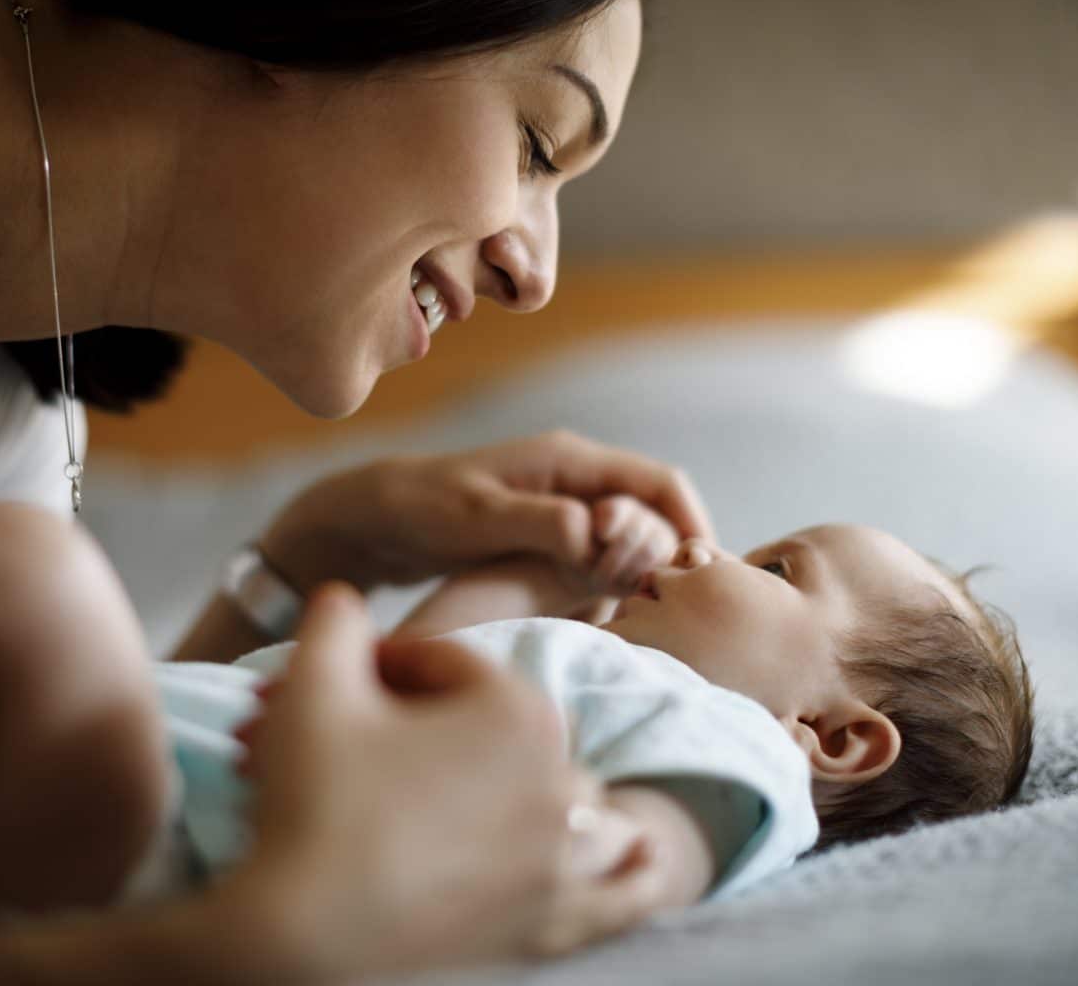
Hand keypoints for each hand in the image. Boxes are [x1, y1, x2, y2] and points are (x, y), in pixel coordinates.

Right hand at [220, 585, 665, 977]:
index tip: (343, 684)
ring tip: (520, 793)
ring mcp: (562, 859)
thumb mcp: (312, 686)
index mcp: (515, 710)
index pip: (450, 666)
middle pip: (509, 732)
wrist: (298, 926)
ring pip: (582, 807)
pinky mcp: (553, 926)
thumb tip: (344, 599)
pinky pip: (622, 897)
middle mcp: (559, 780)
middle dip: (448, 728)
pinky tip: (643, 851)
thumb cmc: (309, 799)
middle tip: (377, 742)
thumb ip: (336, 624)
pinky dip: (636, 874)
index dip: (387, 665)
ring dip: (560, 794)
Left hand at [260, 430, 714, 593]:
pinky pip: (606, 551)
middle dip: (669, 553)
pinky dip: (617, 578)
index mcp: (569, 460)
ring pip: (633, 534)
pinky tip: (614, 617)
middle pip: (655, 510)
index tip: (700, 575)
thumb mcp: (479, 520)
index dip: (689, 524)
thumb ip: (541, 524)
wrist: (376, 516)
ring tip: (644, 616)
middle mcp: (576, 476)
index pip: (660, 482)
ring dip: (644, 569)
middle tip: (666, 606)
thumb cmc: (423, 510)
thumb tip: (598, 534)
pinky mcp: (553, 530)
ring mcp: (566, 502)